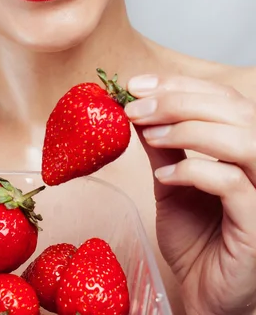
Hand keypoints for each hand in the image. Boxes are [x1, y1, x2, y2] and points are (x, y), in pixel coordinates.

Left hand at [125, 74, 255, 314]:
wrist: (206, 292)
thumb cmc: (196, 237)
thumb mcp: (170, 181)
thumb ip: (162, 146)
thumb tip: (137, 108)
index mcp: (242, 145)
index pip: (221, 97)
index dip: (179, 84)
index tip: (136, 84)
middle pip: (234, 109)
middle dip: (178, 100)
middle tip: (135, 106)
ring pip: (241, 139)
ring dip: (187, 129)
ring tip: (149, 134)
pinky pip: (232, 183)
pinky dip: (193, 172)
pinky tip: (163, 178)